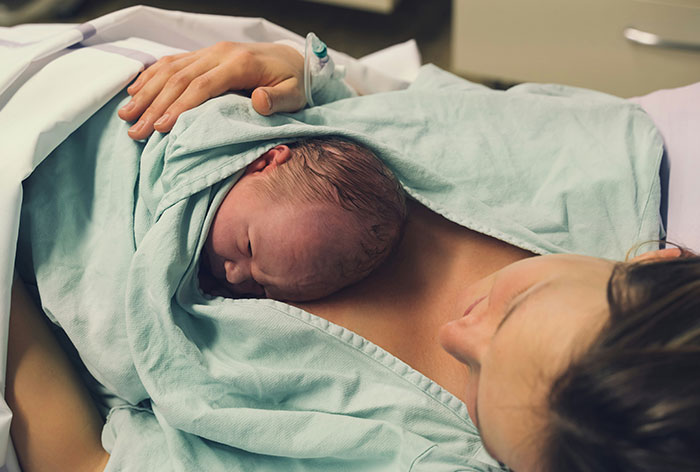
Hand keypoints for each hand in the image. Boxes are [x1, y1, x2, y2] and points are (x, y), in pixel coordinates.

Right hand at [118, 41, 305, 140]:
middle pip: (179, 79)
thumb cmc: (294, 83)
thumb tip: (259, 101)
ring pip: (170, 69)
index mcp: (240, 64)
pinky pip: (172, 61)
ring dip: (146, 91)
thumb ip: (279, 99)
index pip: (202, 86)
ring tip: (126, 115)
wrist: (293, 60)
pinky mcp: (205, 54)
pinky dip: (151, 76)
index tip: (161, 128)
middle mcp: (220, 53)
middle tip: (135, 131)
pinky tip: (135, 90)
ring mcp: (210, 51)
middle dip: (154, 105)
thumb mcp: (295, 94)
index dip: (180, 107)